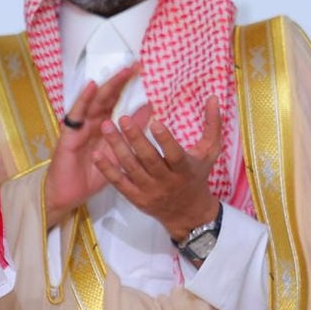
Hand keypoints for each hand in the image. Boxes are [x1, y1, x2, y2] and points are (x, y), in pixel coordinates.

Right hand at [43, 62, 139, 227]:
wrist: (68, 195)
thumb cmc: (90, 177)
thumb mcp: (118, 155)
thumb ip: (131, 135)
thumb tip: (150, 111)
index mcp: (103, 128)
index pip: (116, 103)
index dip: (128, 88)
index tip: (142, 73)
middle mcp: (91, 124)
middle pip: (107, 98)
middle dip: (120, 81)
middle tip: (136, 66)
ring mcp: (79, 128)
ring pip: (94, 102)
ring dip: (107, 86)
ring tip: (121, 72)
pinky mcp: (69, 135)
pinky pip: (76, 115)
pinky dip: (83, 100)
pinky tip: (92, 86)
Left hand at [92, 95, 223, 238]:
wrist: (187, 213)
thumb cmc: (197, 175)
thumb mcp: (209, 152)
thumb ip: (212, 125)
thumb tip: (213, 97)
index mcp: (185, 169)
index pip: (175, 154)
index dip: (166, 140)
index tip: (155, 122)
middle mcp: (166, 181)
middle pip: (149, 159)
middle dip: (135, 138)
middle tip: (123, 118)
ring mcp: (149, 190)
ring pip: (131, 168)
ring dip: (117, 147)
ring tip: (106, 127)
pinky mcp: (135, 198)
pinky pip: (119, 183)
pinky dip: (107, 169)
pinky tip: (97, 154)